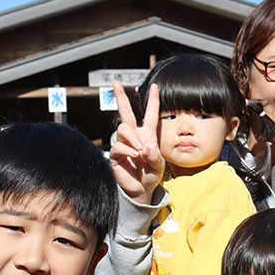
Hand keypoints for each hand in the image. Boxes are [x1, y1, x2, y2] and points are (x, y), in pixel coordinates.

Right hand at [109, 82, 164, 202]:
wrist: (142, 190)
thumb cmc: (151, 176)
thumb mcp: (159, 166)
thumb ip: (154, 156)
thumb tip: (144, 147)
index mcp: (147, 135)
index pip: (150, 115)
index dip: (153, 101)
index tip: (154, 86)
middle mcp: (134, 136)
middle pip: (125, 113)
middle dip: (121, 97)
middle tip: (115, 83)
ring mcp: (123, 144)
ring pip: (123, 129)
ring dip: (132, 137)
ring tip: (140, 149)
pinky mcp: (115, 154)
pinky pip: (119, 146)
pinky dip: (128, 150)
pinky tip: (134, 156)